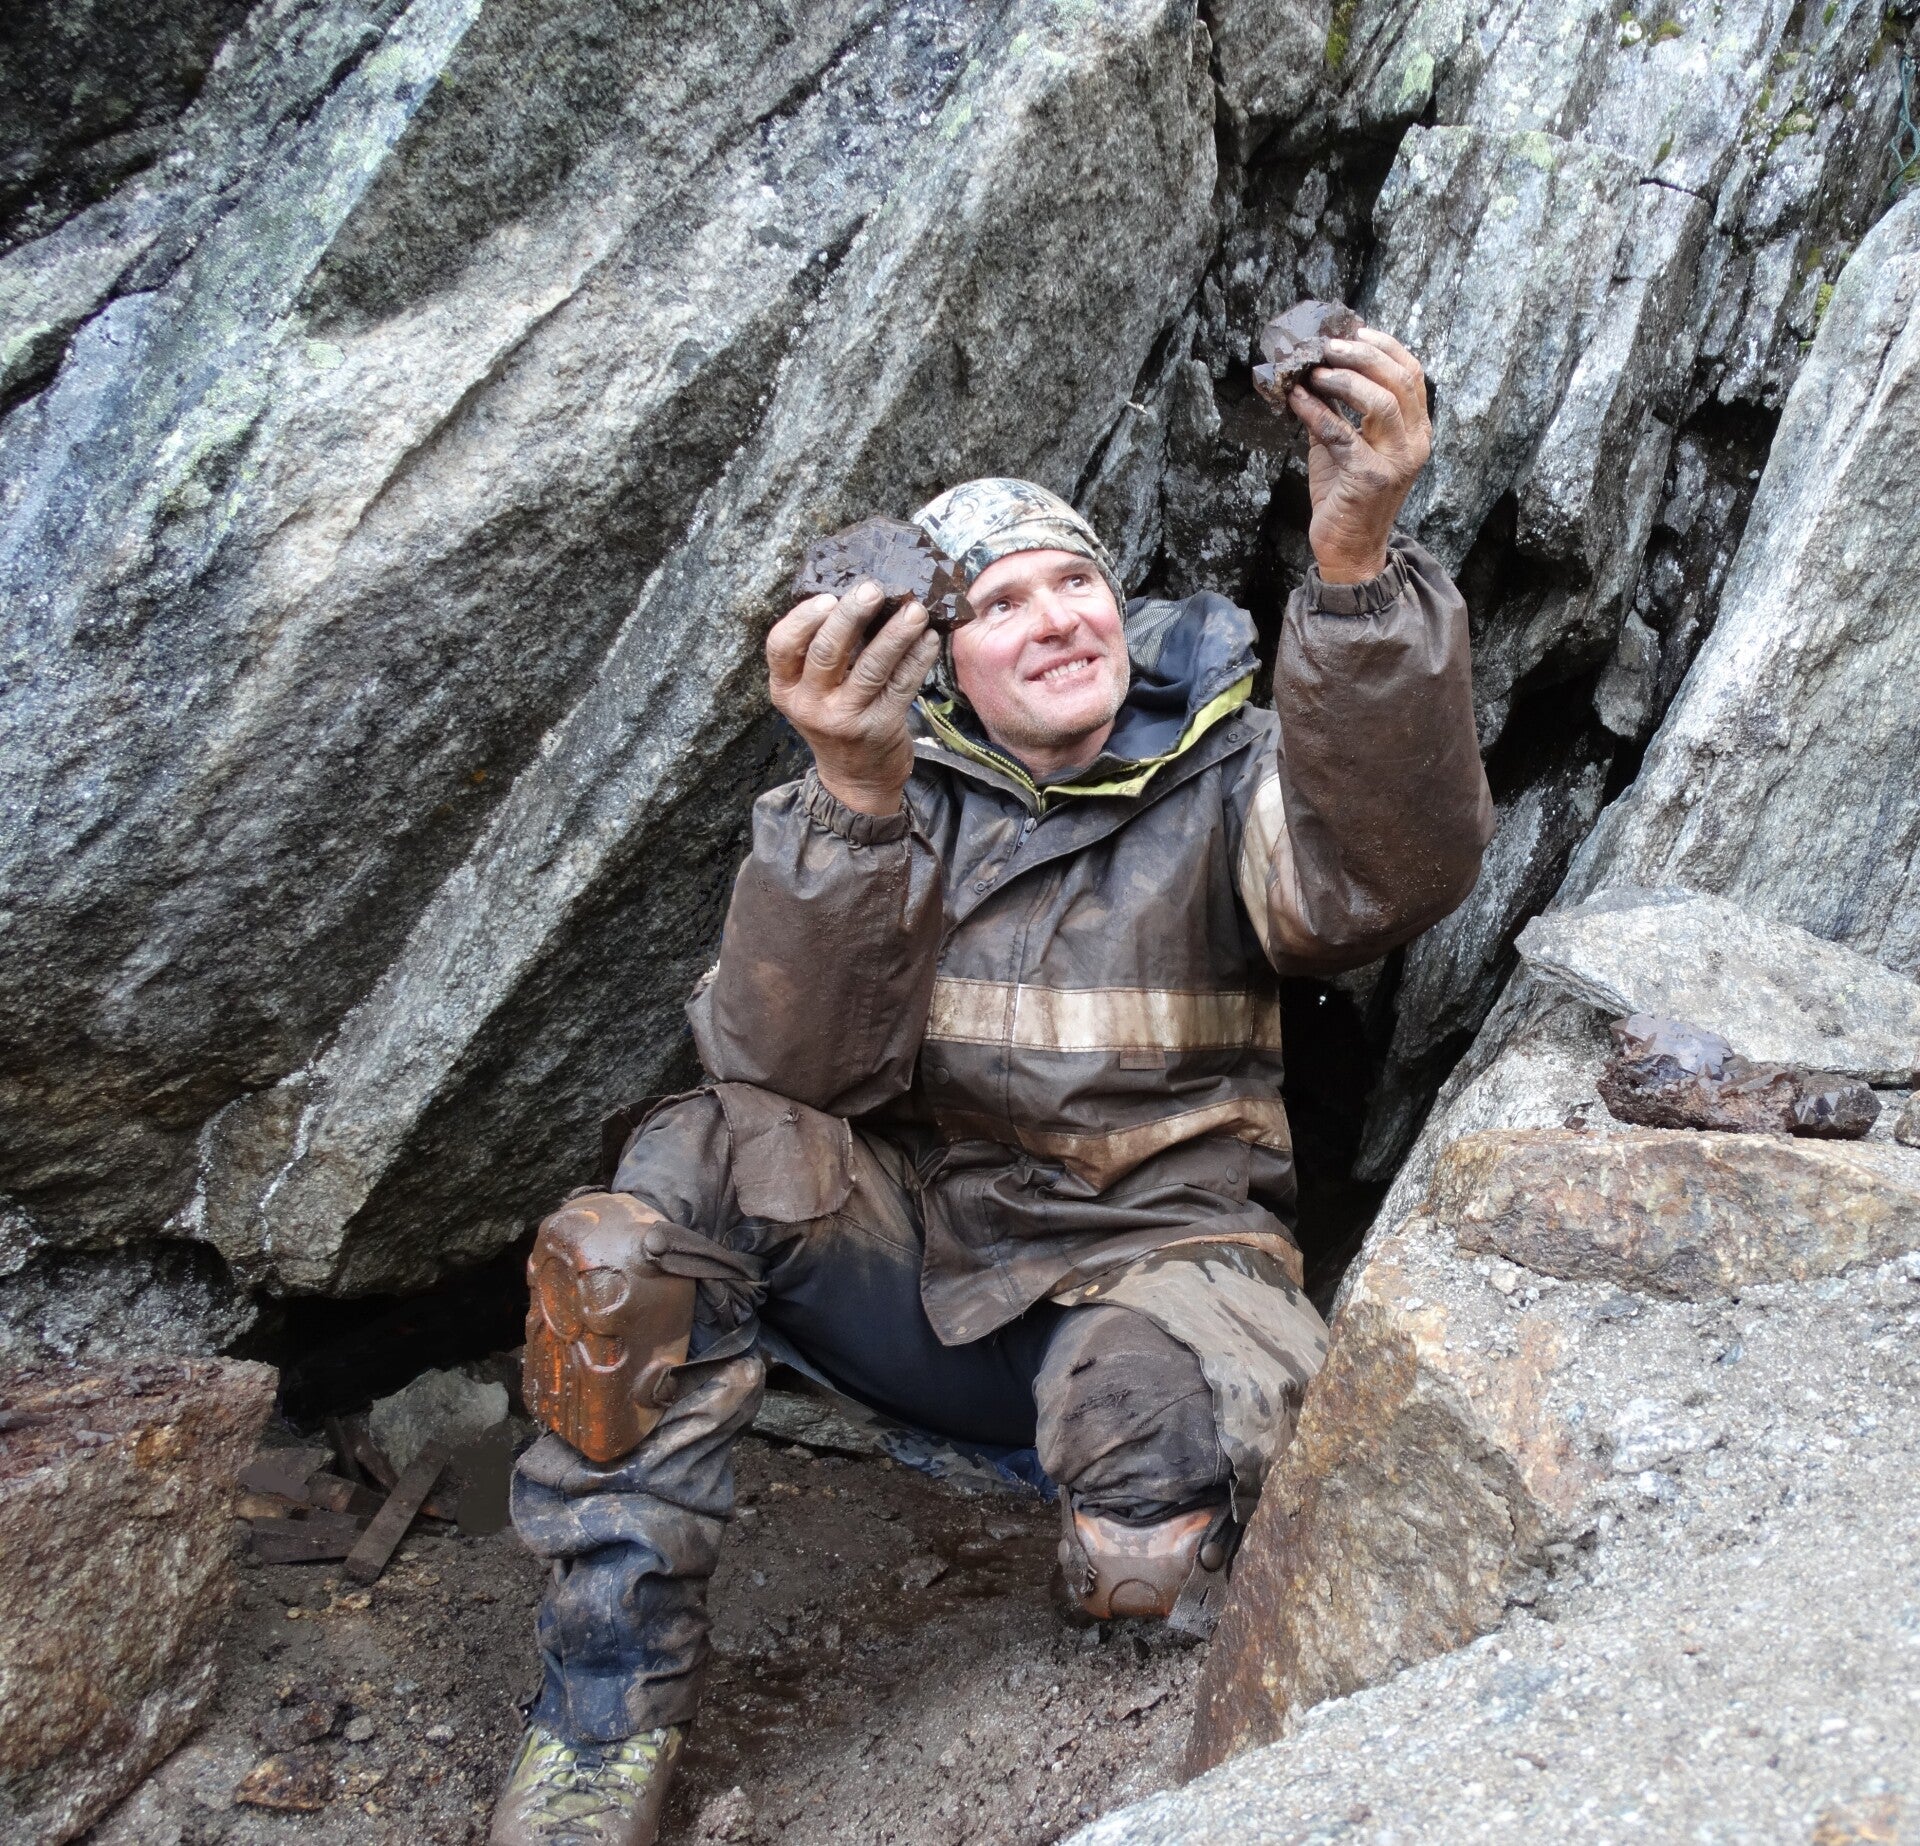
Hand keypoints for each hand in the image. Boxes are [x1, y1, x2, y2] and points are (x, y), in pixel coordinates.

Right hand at [766, 581, 943, 816]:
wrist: (857, 778)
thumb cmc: (836, 719)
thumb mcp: (813, 692)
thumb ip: (821, 653)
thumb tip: (855, 594)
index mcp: (786, 689)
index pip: (781, 646)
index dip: (803, 618)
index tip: (828, 596)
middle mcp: (810, 705)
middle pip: (827, 652)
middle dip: (852, 615)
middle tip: (873, 589)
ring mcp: (845, 718)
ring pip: (871, 667)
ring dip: (896, 634)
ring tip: (915, 610)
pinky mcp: (880, 727)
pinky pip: (902, 684)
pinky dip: (918, 658)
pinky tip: (929, 638)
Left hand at [1285, 326, 1431, 584]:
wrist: (1349, 550)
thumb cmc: (1347, 497)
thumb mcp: (1346, 447)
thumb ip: (1338, 411)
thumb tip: (1311, 371)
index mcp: (1417, 431)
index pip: (1412, 373)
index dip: (1384, 345)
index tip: (1354, 329)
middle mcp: (1414, 443)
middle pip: (1399, 379)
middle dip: (1361, 354)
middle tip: (1327, 345)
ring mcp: (1396, 461)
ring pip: (1380, 401)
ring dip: (1343, 378)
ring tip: (1315, 369)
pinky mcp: (1369, 477)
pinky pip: (1340, 433)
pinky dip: (1315, 411)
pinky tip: (1296, 399)